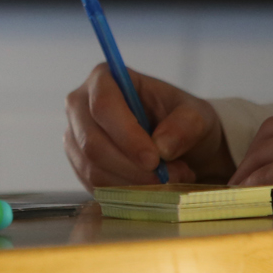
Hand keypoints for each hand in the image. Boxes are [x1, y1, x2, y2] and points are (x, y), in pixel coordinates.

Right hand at [64, 64, 231, 187]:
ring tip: (167, 180)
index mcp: (104, 79)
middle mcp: (80, 105)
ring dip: (132, 183)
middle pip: (92, 142)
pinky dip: (125, 193)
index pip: (103, 106)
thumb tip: (162, 146)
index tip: (153, 159)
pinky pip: (95, 186)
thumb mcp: (196, 115)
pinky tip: (151, 188)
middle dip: (131, 167)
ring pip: (92, 169)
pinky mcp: (78, 164)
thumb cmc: (181, 120)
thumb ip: (185, 125)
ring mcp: (75, 136)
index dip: (126, 135)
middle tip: (166, 177)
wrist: (175, 143)